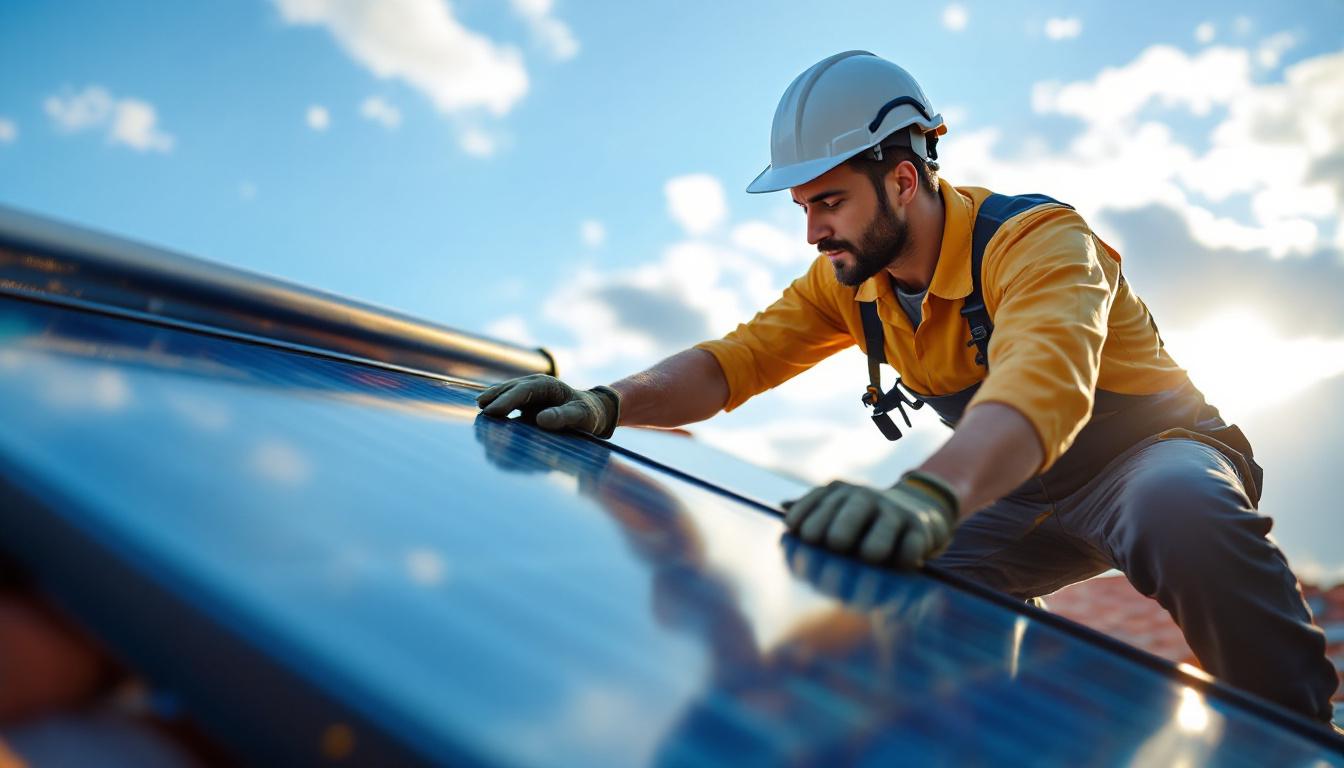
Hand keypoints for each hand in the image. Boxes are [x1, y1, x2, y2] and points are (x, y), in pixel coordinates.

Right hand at [476, 374, 620, 438]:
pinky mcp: (523, 404)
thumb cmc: (588, 414)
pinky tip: (485, 420)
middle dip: (494, 400)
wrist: (591, 412)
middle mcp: (534, 386)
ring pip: (505, 395)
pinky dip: (496, 410)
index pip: (523, 390)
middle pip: (509, 390)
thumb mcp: (583, 416)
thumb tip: (541, 419)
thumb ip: (564, 417)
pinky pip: (507, 405)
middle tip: (480, 413)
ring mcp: (527, 394)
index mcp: (547, 385)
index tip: (491, 411)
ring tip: (479, 415)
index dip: (506, 400)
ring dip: (492, 403)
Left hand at [781, 472, 959, 567]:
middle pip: (850, 512)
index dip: (806, 517)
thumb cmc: (862, 517)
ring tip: (869, 556)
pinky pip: (910, 545)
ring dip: (875, 544)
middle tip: (834, 544)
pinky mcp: (918, 530)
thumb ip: (810, 509)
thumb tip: (781, 507)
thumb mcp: (836, 506)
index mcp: (839, 493)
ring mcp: (893, 513)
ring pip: (883, 529)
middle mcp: (865, 498)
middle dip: (841, 529)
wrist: (915, 510)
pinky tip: (898, 565)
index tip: (797, 533)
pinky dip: (904, 556)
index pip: (818, 502)